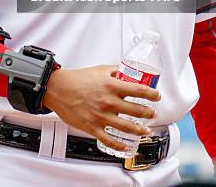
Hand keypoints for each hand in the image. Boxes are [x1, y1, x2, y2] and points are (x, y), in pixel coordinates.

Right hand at [43, 65, 159, 152]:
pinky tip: (126, 145)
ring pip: (127, 127)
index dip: (152, 94)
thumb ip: (115, 71)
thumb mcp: (100, 70)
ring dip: (140, 130)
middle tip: (153, 113)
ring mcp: (101, 116)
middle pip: (136, 110)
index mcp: (111, 86)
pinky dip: (120, 145)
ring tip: (146, 130)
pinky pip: (109, 140)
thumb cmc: (78, 79)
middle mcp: (109, 101)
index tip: (157, 96)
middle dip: (148, 113)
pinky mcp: (92, 127)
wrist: (59, 89)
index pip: (139, 90)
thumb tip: (126, 71)